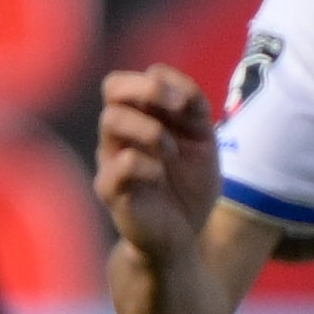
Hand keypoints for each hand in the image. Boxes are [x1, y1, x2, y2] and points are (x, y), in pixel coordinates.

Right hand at [92, 64, 222, 269]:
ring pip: (112, 119)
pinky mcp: (111, 191)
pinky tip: (161, 177)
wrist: (183, 238)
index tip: (186, 104)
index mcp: (138, 119)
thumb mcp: (202, 140)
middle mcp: (119, 135)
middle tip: (178, 108)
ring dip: (151, 129)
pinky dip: (148, 164)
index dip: (158, 81)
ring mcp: (111, 161)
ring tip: (171, 152)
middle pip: (112, 87)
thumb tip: (161, 75)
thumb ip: (192, 106)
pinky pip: (122, 164)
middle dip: (148, 89)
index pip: (129, 80)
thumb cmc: (189, 186)